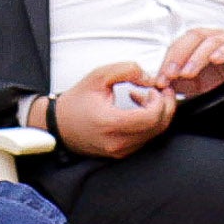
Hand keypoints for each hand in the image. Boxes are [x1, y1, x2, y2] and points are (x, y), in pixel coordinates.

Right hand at [51, 62, 174, 158]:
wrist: (58, 124)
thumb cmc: (77, 101)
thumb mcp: (98, 76)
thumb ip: (127, 70)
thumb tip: (149, 78)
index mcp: (110, 123)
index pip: (151, 117)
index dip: (160, 101)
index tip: (154, 88)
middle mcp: (117, 142)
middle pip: (158, 127)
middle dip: (165, 106)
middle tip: (161, 91)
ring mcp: (120, 151)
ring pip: (154, 134)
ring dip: (156, 114)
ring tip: (143, 96)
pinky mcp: (121, 153)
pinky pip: (145, 139)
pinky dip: (148, 123)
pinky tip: (137, 109)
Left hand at [155, 26, 223, 96]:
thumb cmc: (216, 81)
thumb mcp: (192, 85)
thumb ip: (175, 83)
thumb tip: (158, 85)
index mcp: (196, 42)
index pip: (177, 45)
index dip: (168, 61)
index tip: (161, 80)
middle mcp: (210, 36)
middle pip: (192, 37)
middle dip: (178, 57)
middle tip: (171, 75)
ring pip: (210, 41)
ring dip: (196, 58)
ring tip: (188, 73)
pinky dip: (223, 51)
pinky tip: (215, 60)